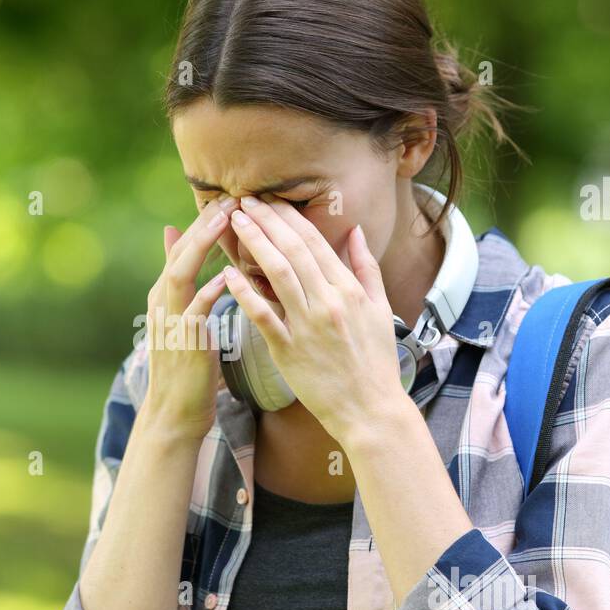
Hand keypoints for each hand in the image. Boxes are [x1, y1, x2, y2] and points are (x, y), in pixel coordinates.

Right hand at [141, 196, 238, 439]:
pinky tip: (226, 277)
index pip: (183, 248)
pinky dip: (209, 292)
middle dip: (204, 224)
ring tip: (226, 221)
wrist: (174, 413)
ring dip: (203, 246)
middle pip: (180, 252)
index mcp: (165, 295)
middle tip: (231, 197)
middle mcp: (163, 303)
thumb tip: (176, 238)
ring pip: (182, 273)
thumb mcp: (182, 318)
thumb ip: (182, 279)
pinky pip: (195, 311)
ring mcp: (170, 321)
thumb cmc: (187, 366)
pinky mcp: (183, 343)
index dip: (204, 222)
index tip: (230, 199)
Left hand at [223, 195, 406, 443]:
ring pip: (278, 274)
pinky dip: (246, 293)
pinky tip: (228, 274)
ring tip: (235, 222)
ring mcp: (308, 326)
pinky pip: (264, 316)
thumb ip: (367, 268)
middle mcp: (328, 302)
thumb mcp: (381, 310)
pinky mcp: (289, 351)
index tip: (269, 199)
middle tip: (244, 199)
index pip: (315, 242)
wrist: (370, 410)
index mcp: (349, 290)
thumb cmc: (375, 363)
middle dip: (267, 221)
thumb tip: (357, 232)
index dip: (289, 217)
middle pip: (293, 251)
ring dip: (255, 244)